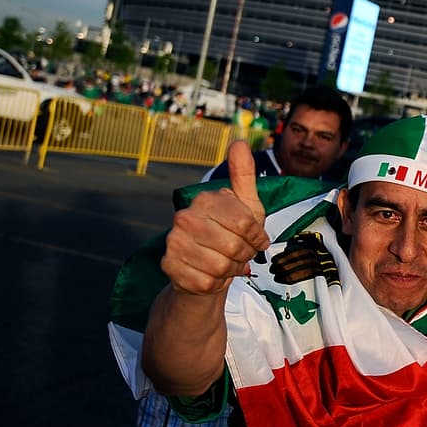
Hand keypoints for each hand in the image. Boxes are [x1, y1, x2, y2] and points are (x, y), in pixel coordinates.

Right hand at [160, 140, 270, 297]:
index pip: (246, 222)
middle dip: (244, 255)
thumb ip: (244, 174)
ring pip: (220, 266)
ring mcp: (173, 242)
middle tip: (240, 255)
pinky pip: (206, 282)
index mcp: (205, 200)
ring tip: (226, 264)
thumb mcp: (246, 204)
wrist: (205, 267)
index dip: (257, 237)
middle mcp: (184, 217)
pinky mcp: (168, 266)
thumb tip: (239, 142)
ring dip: (231, 271)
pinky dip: (215, 284)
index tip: (257, 241)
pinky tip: (211, 275)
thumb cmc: (230, 234)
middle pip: (233, 246)